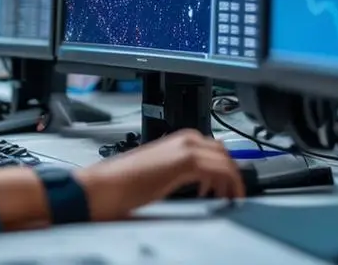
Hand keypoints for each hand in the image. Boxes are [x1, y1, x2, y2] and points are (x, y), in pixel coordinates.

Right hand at [72, 129, 245, 219]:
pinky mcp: (186, 163)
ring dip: (231, 180)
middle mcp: (183, 139)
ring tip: (227, 197)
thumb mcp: (158, 170)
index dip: (224, 167)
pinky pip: (219, 171)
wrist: (106, 185)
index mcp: (176, 139)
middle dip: (231, 172)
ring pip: (225, 161)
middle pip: (224, 152)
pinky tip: (215, 196)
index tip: (225, 184)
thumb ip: (178, 169)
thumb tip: (197, 181)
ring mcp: (186, 149)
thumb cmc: (122, 181)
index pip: (214, 148)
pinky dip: (224, 185)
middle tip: (230, 191)